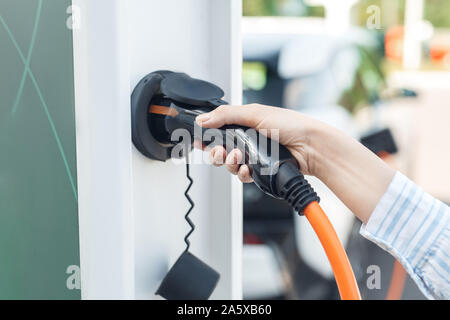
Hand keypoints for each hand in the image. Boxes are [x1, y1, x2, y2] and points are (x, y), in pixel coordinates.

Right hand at [196, 103, 394, 222]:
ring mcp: (254, 156)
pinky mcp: (260, 171)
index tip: (201, 142)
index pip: (218, 130)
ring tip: (238, 158)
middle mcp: (248, 140)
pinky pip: (243, 176)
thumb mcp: (255, 114)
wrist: (311, 147)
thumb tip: (204, 119)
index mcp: (245, 123)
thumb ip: (226, 115)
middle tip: (221, 152)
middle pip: (221, 151)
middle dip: (218, 153)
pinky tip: (248, 169)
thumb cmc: (291, 125)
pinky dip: (242, 174)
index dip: (208, 137)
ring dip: (230, 163)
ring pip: (230, 165)